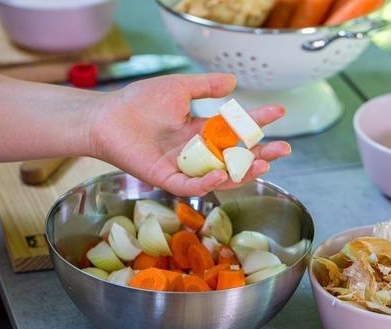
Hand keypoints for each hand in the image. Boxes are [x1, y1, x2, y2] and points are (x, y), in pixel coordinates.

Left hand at [89, 73, 290, 195]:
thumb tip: (233, 82)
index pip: (235, 130)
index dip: (257, 122)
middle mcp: (194, 152)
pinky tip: (222, 172)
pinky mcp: (165, 177)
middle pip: (233, 158)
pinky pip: (190, 185)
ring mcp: (181, 166)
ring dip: (241, 173)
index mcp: (199, 132)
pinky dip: (207, 181)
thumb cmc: (138, 102)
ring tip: (262, 164)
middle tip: (283, 150)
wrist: (108, 117)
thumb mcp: (179, 89)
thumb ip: (205, 86)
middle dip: (260, 155)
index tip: (278, 111)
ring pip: (217, 176)